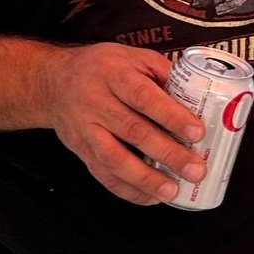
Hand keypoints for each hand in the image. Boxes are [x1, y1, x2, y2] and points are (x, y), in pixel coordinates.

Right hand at [39, 44, 204, 205]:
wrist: (54, 82)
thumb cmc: (101, 68)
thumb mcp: (131, 57)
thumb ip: (162, 74)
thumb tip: (198, 99)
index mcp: (113, 73)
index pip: (143, 96)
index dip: (170, 115)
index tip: (196, 132)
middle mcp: (96, 101)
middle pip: (133, 131)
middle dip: (168, 154)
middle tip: (195, 169)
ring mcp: (86, 128)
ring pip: (114, 158)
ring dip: (145, 178)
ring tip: (172, 191)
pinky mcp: (80, 149)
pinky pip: (102, 174)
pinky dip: (127, 190)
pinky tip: (150, 197)